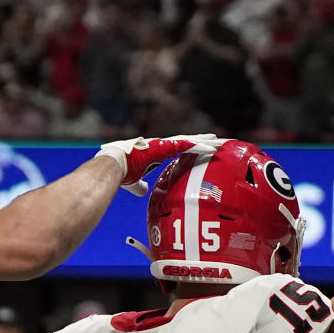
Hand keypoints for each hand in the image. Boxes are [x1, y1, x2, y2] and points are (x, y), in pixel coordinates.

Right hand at [95, 134, 222, 195]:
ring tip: (221, 143)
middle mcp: (161, 144)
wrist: (113, 165)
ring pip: (190, 141)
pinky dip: (201, 147)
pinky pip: (188, 146)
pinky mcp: (165, 146)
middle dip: (202, 141)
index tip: (200, 147)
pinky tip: (213, 148)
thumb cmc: (120, 173)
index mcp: (155, 151)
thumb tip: (143, 191)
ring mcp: (164, 144)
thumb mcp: (132, 182)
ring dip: (206, 142)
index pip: (177, 147)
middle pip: (187, 141)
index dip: (190, 147)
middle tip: (217, 141)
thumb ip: (139, 186)